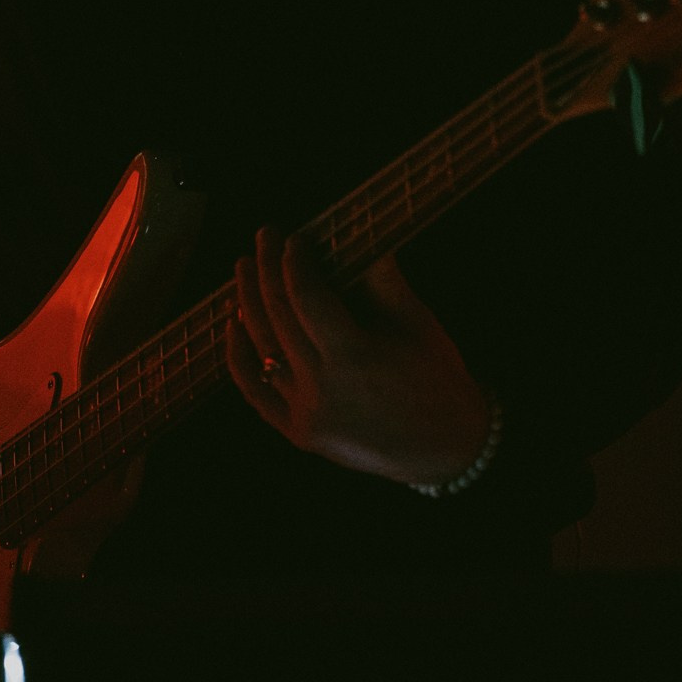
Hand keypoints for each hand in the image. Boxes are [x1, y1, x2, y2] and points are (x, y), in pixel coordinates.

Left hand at [226, 228, 491, 485]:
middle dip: (267, 271)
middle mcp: (322, 389)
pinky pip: (255, 392)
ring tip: (245, 268)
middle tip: (263, 237)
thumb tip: (349, 232)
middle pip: (278, 317)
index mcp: (354, 358)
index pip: (305, 297)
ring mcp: (306, 416)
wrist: (448, 449)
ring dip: (247, 303)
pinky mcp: (299, 435)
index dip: (293, 262)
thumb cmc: (437, 377)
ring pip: (261, 350)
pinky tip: (234, 324)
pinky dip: (239, 357)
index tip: (293, 237)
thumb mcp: (414, 320)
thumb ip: (379, 276)